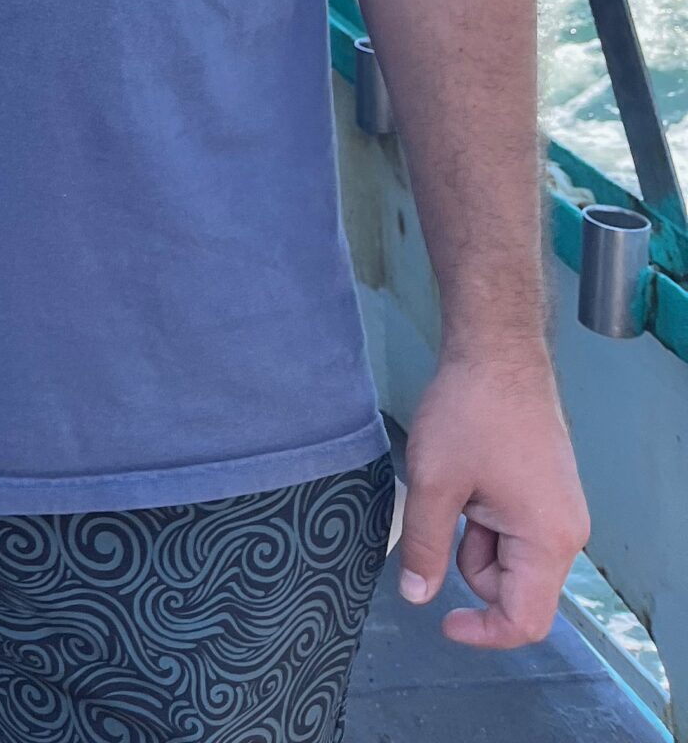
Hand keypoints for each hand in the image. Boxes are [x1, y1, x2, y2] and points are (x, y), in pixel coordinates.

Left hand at [398, 350, 589, 646]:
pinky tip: (470, 477)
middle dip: (470, 564)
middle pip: (516, 589)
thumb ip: (424, 546)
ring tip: (457, 482)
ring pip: (510, 558)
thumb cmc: (469, 412)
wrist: (498, 350)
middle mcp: (566, 534)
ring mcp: (561, 512)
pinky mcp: (550, 493)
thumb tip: (416, 597)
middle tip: (445, 508)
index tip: (442, 622)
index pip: (525, 620)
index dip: (483, 632)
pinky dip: (485, 518)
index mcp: (548, 541)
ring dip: (473, 537)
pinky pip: (515, 531)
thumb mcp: (434, 481)